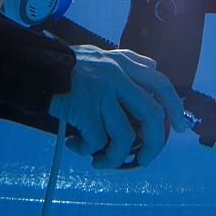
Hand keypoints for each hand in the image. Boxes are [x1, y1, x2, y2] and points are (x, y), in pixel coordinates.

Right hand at [48, 45, 186, 168]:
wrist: (36, 66)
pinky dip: (87, 150)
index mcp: (123, 63)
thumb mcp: (102, 54)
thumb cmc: (68, 64)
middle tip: (144, 159)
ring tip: (100, 161)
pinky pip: (96, 142)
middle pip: (151, 115)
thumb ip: (127, 60)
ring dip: (114, 158)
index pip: (160, 83)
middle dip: (154, 144)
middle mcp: (116, 76)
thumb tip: (153, 66)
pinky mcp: (83, 109)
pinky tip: (75, 145)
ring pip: (124, 137)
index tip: (179, 127)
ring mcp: (100, 93)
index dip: (175, 107)